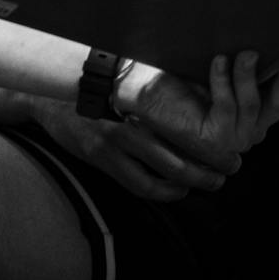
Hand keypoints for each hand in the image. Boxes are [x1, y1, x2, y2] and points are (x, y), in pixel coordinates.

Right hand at [30, 103, 232, 202]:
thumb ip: (157, 99)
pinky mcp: (101, 159)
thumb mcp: (128, 89)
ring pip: (156, 177)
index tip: (228, 150)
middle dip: (203, 172)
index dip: (206, 146)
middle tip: (224, 174)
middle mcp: (126, 126)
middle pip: (173, 159)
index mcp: (137, 105)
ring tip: (204, 184)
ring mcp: (111, 146)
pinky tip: (175, 188)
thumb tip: (197, 107)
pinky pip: (137, 184)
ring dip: (185, 185)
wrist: (50, 102)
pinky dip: (161, 191)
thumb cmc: (96, 92)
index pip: (180, 130)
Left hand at [125, 53, 278, 177]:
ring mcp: (235, 136)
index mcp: (260, 108)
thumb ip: (246, 49)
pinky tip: (217, 62)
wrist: (136, 85)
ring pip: (254, 103)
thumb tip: (270, 14)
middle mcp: (252, 126)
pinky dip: (222, 81)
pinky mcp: (214, 138)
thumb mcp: (219, 56)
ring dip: (248, 75)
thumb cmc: (175, 68)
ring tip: (242, 52)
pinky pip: (227, 105)